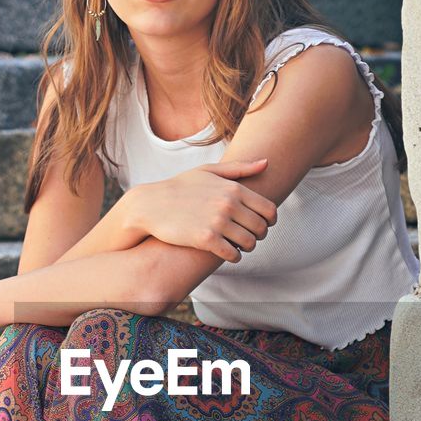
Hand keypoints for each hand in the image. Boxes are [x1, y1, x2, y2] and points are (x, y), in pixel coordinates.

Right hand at [129, 157, 277, 261]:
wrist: (150, 205)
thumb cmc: (180, 187)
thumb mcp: (208, 171)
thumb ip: (239, 168)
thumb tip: (267, 163)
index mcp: (233, 188)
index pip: (269, 210)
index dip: (269, 221)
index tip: (261, 225)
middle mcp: (228, 204)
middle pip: (261, 228)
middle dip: (258, 236)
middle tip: (248, 238)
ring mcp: (217, 222)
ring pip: (249, 243)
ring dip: (246, 248)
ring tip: (238, 246)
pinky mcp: (206, 239)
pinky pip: (232, 254)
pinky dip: (234, 257)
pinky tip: (227, 254)